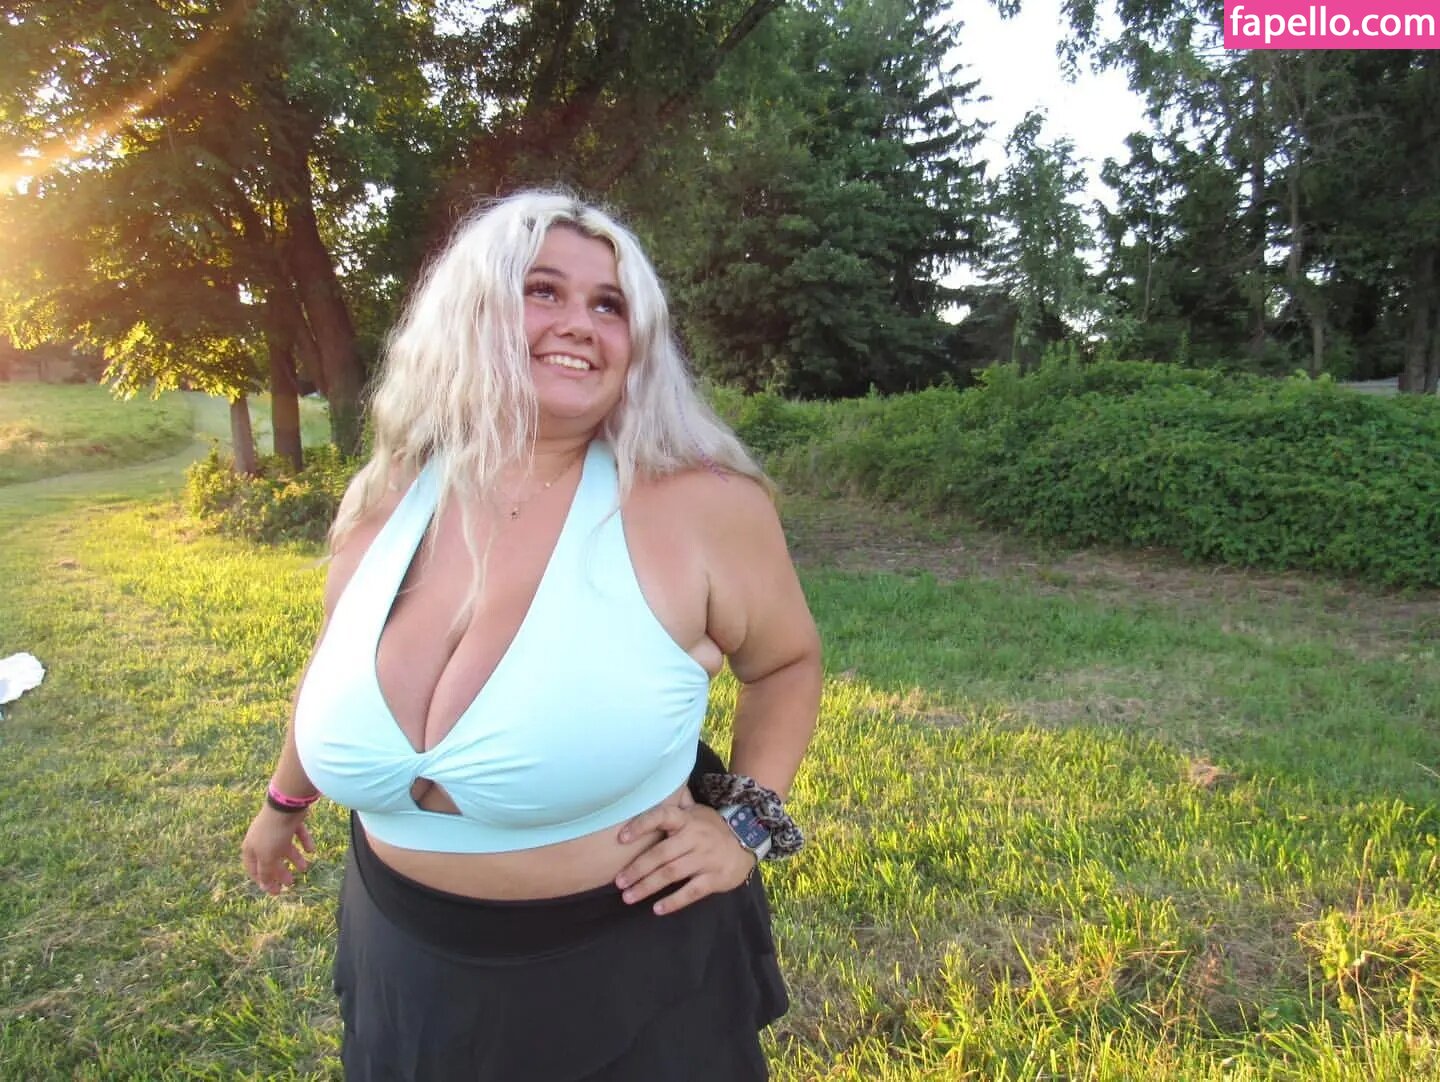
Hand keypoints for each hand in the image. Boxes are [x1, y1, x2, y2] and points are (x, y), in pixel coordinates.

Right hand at [242, 806, 315, 895]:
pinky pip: (296, 834)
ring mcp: (276, 829)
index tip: (275, 892)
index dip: (264, 882)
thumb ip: (266, 873)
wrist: (286, 805)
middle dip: (280, 872)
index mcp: (251, 848)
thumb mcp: (267, 857)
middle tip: (291, 883)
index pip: (254, 870)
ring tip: (305, 868)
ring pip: (284, 847)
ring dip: (294, 859)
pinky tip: (312, 850)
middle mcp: (261, 839)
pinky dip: (304, 842)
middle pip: (270, 860)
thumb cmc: (272, 834)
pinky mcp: (289, 820)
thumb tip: (265, 887)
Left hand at [614, 794, 757, 915]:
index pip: (662, 817)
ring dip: (648, 886)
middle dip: (637, 869)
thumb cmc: (712, 828)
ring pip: (672, 873)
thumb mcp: (696, 812)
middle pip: (661, 854)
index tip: (621, 838)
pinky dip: (674, 901)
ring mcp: (706, 859)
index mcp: (687, 820)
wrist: (747, 842)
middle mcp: (695, 838)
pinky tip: (657, 909)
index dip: (641, 825)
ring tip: (628, 897)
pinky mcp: (715, 878)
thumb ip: (675, 807)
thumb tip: (648, 791)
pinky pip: (692, 892)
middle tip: (619, 882)